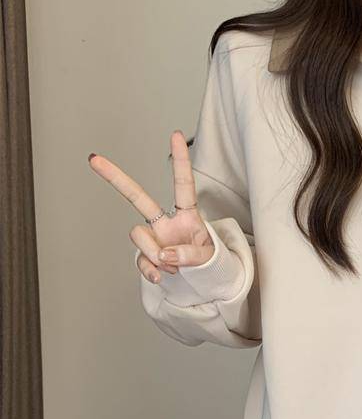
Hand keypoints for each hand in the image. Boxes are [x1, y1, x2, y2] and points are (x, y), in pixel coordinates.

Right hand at [89, 132, 214, 284]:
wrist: (203, 284)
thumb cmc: (209, 262)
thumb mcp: (210, 258)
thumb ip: (190, 254)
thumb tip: (164, 253)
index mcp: (187, 214)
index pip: (183, 184)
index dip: (180, 160)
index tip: (176, 134)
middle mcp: (165, 222)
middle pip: (137, 196)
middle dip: (115, 178)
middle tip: (94, 159)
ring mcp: (153, 239)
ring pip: (138, 236)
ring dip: (155, 254)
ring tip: (173, 266)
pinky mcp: (146, 257)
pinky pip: (139, 261)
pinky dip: (150, 272)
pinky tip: (161, 277)